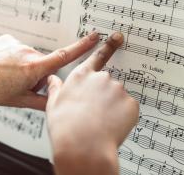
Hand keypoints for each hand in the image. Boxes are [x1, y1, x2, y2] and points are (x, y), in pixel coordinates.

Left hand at [0, 32, 99, 109]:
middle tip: (18, 84)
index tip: (94, 36)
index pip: (64, 56)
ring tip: (5, 76)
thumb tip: (56, 103)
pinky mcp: (8, 39)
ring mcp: (17, 44)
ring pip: (29, 57)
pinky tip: (0, 66)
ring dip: (23, 66)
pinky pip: (18, 49)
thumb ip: (43, 101)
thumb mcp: (19, 100)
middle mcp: (28, 52)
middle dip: (36, 74)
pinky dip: (13, 57)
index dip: (82, 46)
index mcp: (34, 68)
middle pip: (43, 64)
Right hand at [46, 32, 138, 174]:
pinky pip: (128, 109)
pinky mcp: (131, 104)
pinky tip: (111, 126)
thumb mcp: (53, 104)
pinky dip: (122, 117)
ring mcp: (118, 90)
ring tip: (100, 123)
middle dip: (103, 96)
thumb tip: (52, 80)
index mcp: (82, 76)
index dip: (109, 46)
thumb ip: (55, 88)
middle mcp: (101, 78)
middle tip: (94, 114)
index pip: (98, 57)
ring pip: (117, 98)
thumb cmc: (65, 126)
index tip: (117, 37)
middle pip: (107, 84)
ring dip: (112, 107)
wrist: (82, 146)